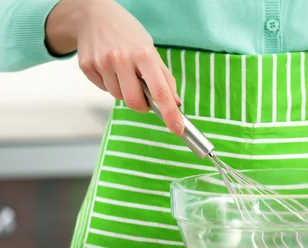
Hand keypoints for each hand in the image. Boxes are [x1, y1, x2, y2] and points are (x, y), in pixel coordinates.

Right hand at [45, 0, 183, 134]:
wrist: (94, 15)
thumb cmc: (127, 35)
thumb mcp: (151, 50)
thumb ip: (164, 77)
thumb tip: (175, 103)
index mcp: (144, 54)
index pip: (160, 91)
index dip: (170, 113)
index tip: (177, 128)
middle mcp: (122, 58)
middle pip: (134, 102)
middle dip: (142, 106)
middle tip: (144, 97)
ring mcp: (102, 63)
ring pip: (118, 96)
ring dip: (124, 91)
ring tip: (123, 72)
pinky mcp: (87, 66)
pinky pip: (104, 89)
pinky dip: (110, 84)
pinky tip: (110, 68)